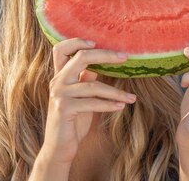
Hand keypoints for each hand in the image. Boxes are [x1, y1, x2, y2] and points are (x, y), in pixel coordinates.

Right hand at [39, 38, 136, 165]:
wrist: (59, 148)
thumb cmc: (73, 121)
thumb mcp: (82, 97)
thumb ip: (87, 80)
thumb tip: (102, 65)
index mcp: (60, 76)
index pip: (61, 49)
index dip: (77, 41)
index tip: (97, 42)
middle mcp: (57, 81)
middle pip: (81, 57)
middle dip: (105, 55)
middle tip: (125, 57)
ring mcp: (59, 94)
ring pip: (92, 85)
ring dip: (115, 92)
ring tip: (131, 97)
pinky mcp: (64, 108)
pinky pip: (92, 102)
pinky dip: (108, 104)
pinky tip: (121, 107)